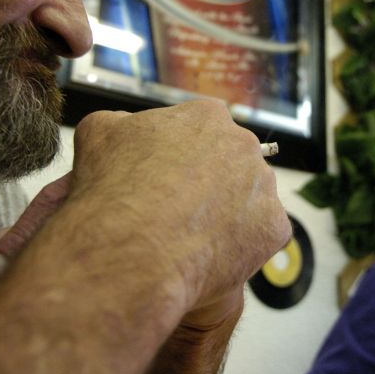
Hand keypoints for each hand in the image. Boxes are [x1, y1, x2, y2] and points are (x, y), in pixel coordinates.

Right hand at [0, 99, 289, 328]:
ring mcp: (264, 186)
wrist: (131, 251)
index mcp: (207, 116)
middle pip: (229, 163)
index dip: (178, 157)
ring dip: (227, 214)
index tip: (163, 179)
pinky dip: (240, 247)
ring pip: (248, 200)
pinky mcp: (275, 227)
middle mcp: (244, 144)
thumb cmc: (111, 190)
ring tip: (191, 238)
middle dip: (208, 184)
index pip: (200, 131)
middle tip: (177, 211)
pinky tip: (210, 256)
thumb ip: (122, 124)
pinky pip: (260, 236)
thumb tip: (126, 130)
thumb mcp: (99, 133)